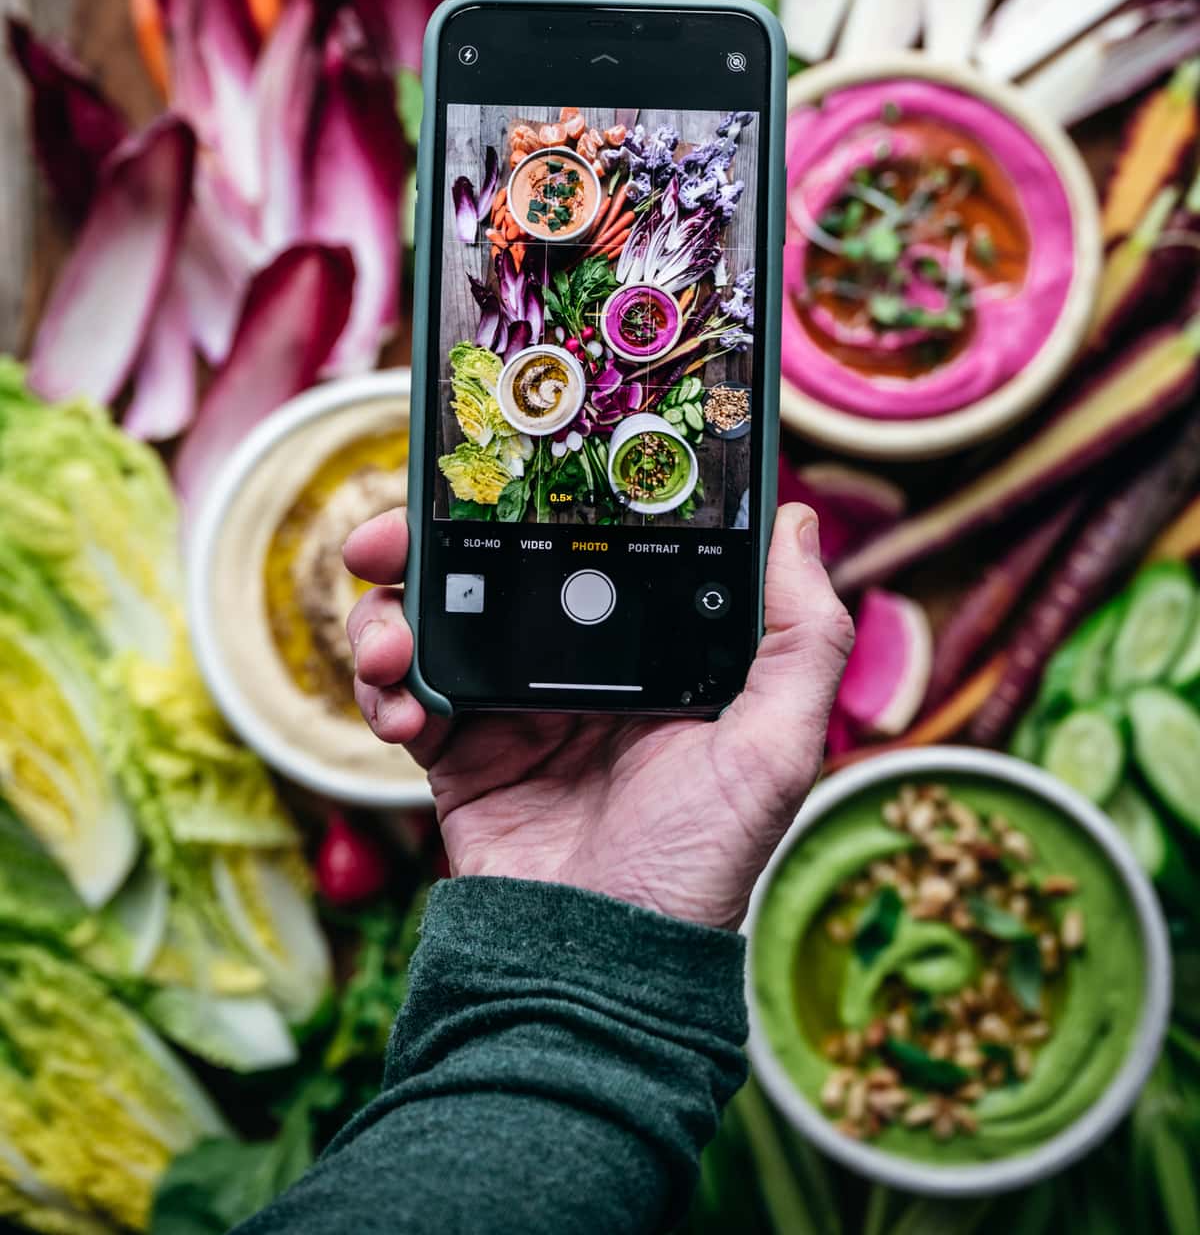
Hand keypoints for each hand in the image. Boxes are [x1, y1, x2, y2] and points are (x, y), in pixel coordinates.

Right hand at [344, 505, 853, 931]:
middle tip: (390, 537)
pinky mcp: (456, 754)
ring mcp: (508, 706)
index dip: (537, 499)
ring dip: (391, 614)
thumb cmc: (700, 861)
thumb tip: (794, 523)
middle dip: (429, 539)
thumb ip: (801, 636)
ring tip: (391, 645)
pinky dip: (382, 687)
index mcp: (645, 647)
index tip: (499, 467)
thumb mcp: (774, 745)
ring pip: (431, 618)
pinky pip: (401, 693)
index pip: (585, 544)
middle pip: (490, 565)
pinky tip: (397, 708)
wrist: (600, 967)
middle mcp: (574, 665)